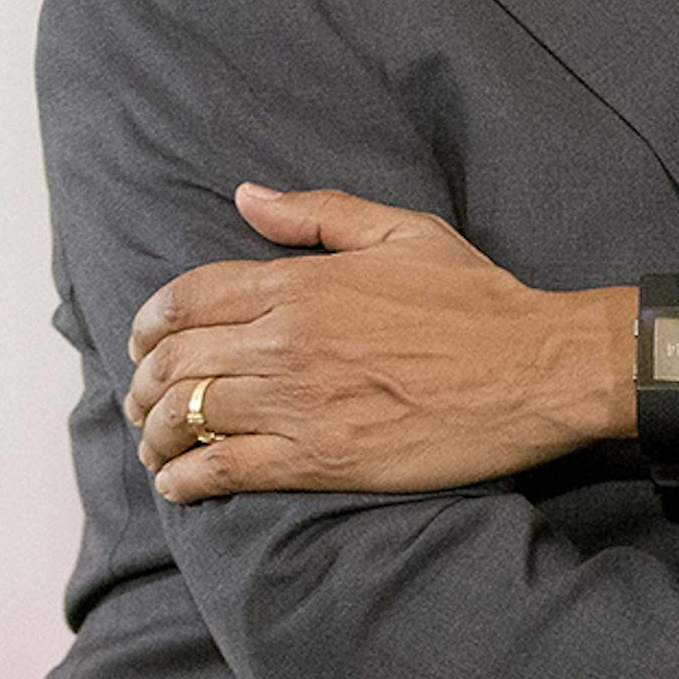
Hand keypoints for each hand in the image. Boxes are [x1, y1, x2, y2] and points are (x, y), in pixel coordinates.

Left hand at [125, 183, 635, 499]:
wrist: (534, 369)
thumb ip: (319, 214)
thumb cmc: (478, 299)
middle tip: (146, 396)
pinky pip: (222, 471)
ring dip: (155, 432)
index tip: (144, 341)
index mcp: (302, 284)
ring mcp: (297, 404)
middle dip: (144, 381)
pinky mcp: (317, 459)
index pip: (187, 298)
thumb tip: (247, 197)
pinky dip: (185, 479)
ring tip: (158, 442)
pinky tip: (181, 481)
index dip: (149, 322)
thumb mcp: (404, 233)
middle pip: (174, 362)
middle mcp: (285, 342)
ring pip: (186, 418)